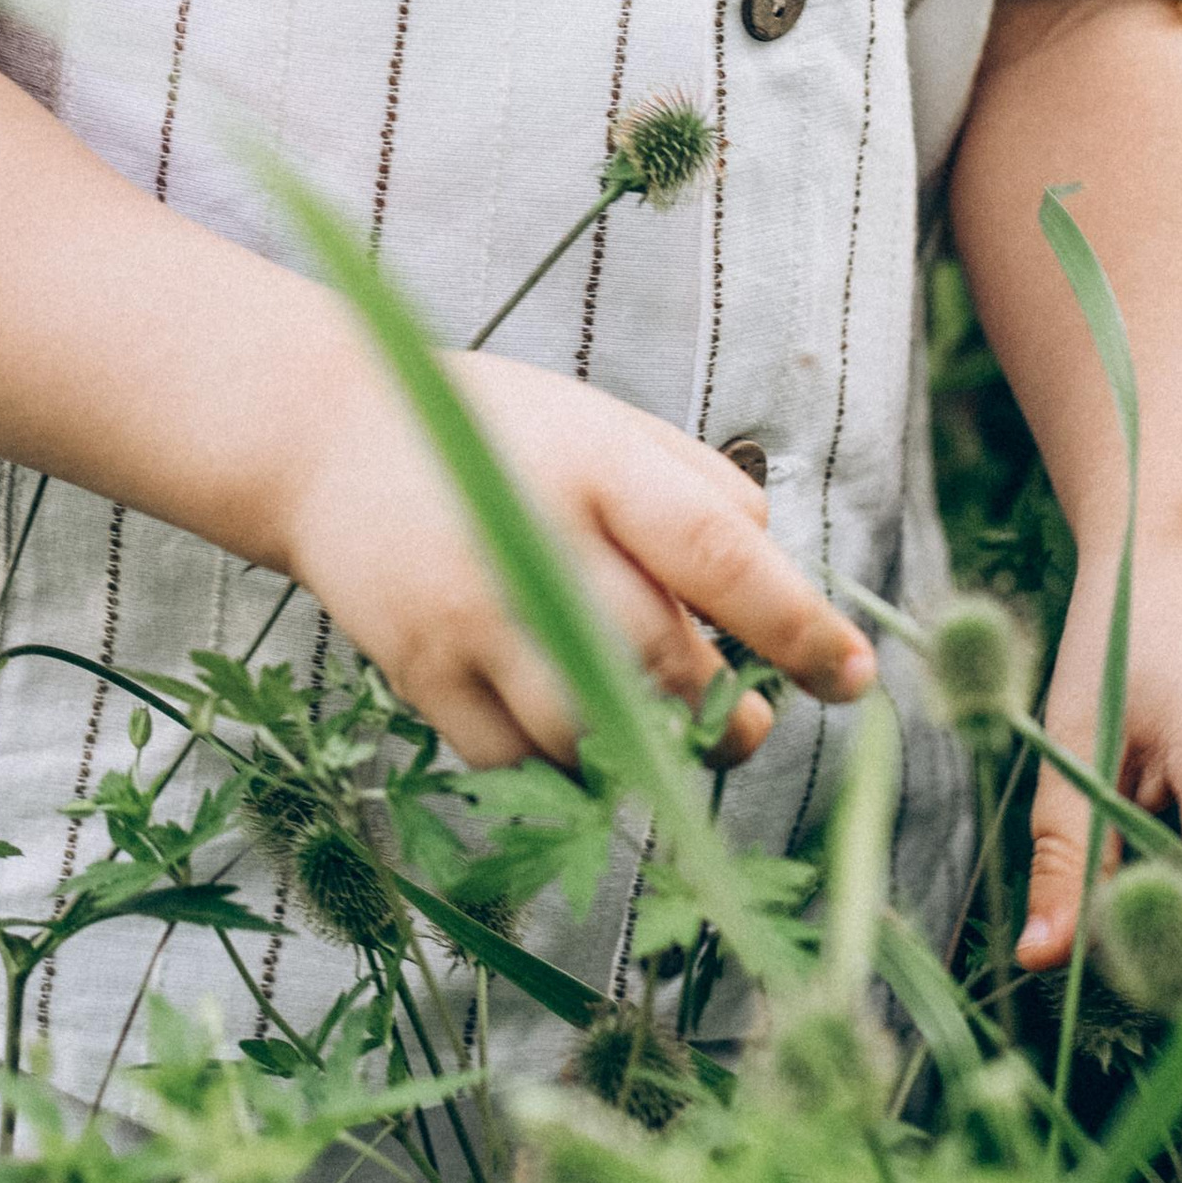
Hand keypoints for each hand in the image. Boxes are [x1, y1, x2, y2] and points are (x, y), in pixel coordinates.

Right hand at [280, 346, 876, 771]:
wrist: (327, 437)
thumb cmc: (494, 431)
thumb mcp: (601, 421)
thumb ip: (694, 485)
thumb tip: (771, 566)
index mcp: (596, 463)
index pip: (719, 557)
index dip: (797, 627)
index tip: (854, 677)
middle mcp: (535, 538)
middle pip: (665, 663)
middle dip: (728, 713)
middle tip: (748, 721)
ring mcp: (471, 613)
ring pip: (593, 731)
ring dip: (646, 748)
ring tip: (659, 730)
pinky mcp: (420, 670)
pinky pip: (516, 760)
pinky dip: (557, 762)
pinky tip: (567, 727)